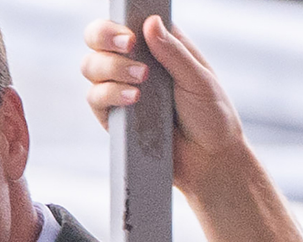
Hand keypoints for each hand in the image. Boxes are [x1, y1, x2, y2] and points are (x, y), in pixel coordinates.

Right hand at [81, 16, 248, 194]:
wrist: (208, 161)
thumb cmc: (211, 117)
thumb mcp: (199, 80)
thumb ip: (174, 53)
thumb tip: (150, 23)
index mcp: (158, 48)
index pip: (127, 22)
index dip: (119, 21)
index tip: (131, 31)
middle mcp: (134, 65)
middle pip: (98, 40)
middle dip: (104, 37)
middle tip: (128, 45)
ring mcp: (120, 91)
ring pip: (91, 67)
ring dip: (110, 68)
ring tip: (141, 80)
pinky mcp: (113, 118)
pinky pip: (95, 99)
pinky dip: (109, 95)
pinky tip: (133, 100)